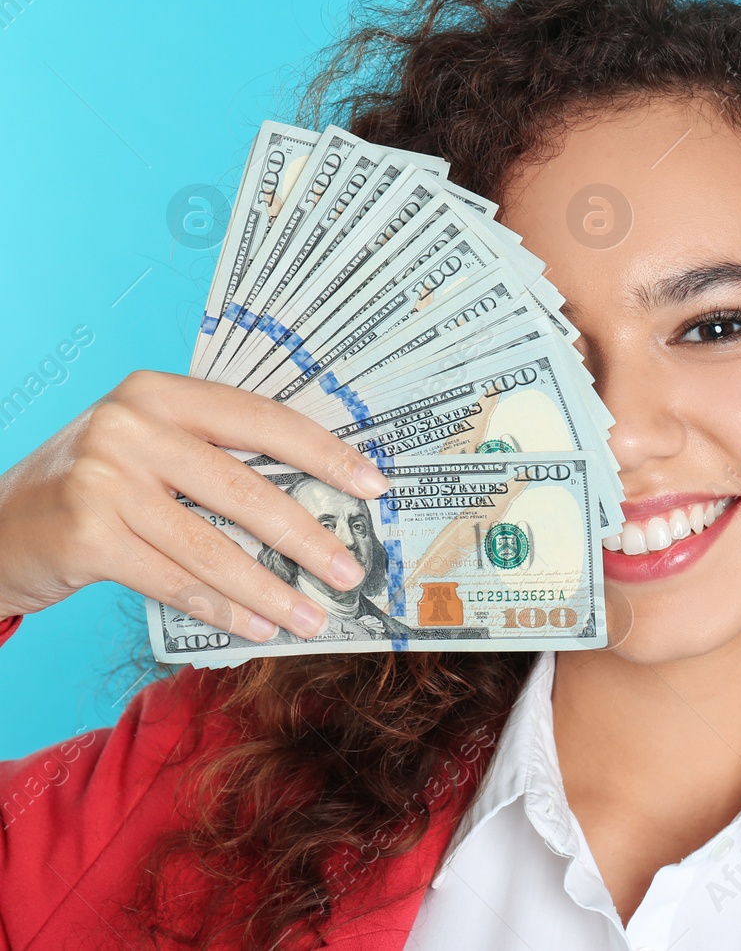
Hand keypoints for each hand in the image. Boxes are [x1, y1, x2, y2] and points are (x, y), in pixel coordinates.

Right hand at [0, 369, 389, 641]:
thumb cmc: (94, 485)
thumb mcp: (150, 446)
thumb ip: (217, 455)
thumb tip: (319, 495)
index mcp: (161, 392)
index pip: (263, 419)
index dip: (326, 454)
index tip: (374, 485)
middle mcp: (131, 426)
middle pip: (247, 489)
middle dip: (309, 537)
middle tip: (350, 572)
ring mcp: (104, 479)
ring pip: (214, 546)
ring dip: (273, 589)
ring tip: (314, 615)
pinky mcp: (87, 534)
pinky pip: (176, 580)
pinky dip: (225, 607)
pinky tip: (260, 626)